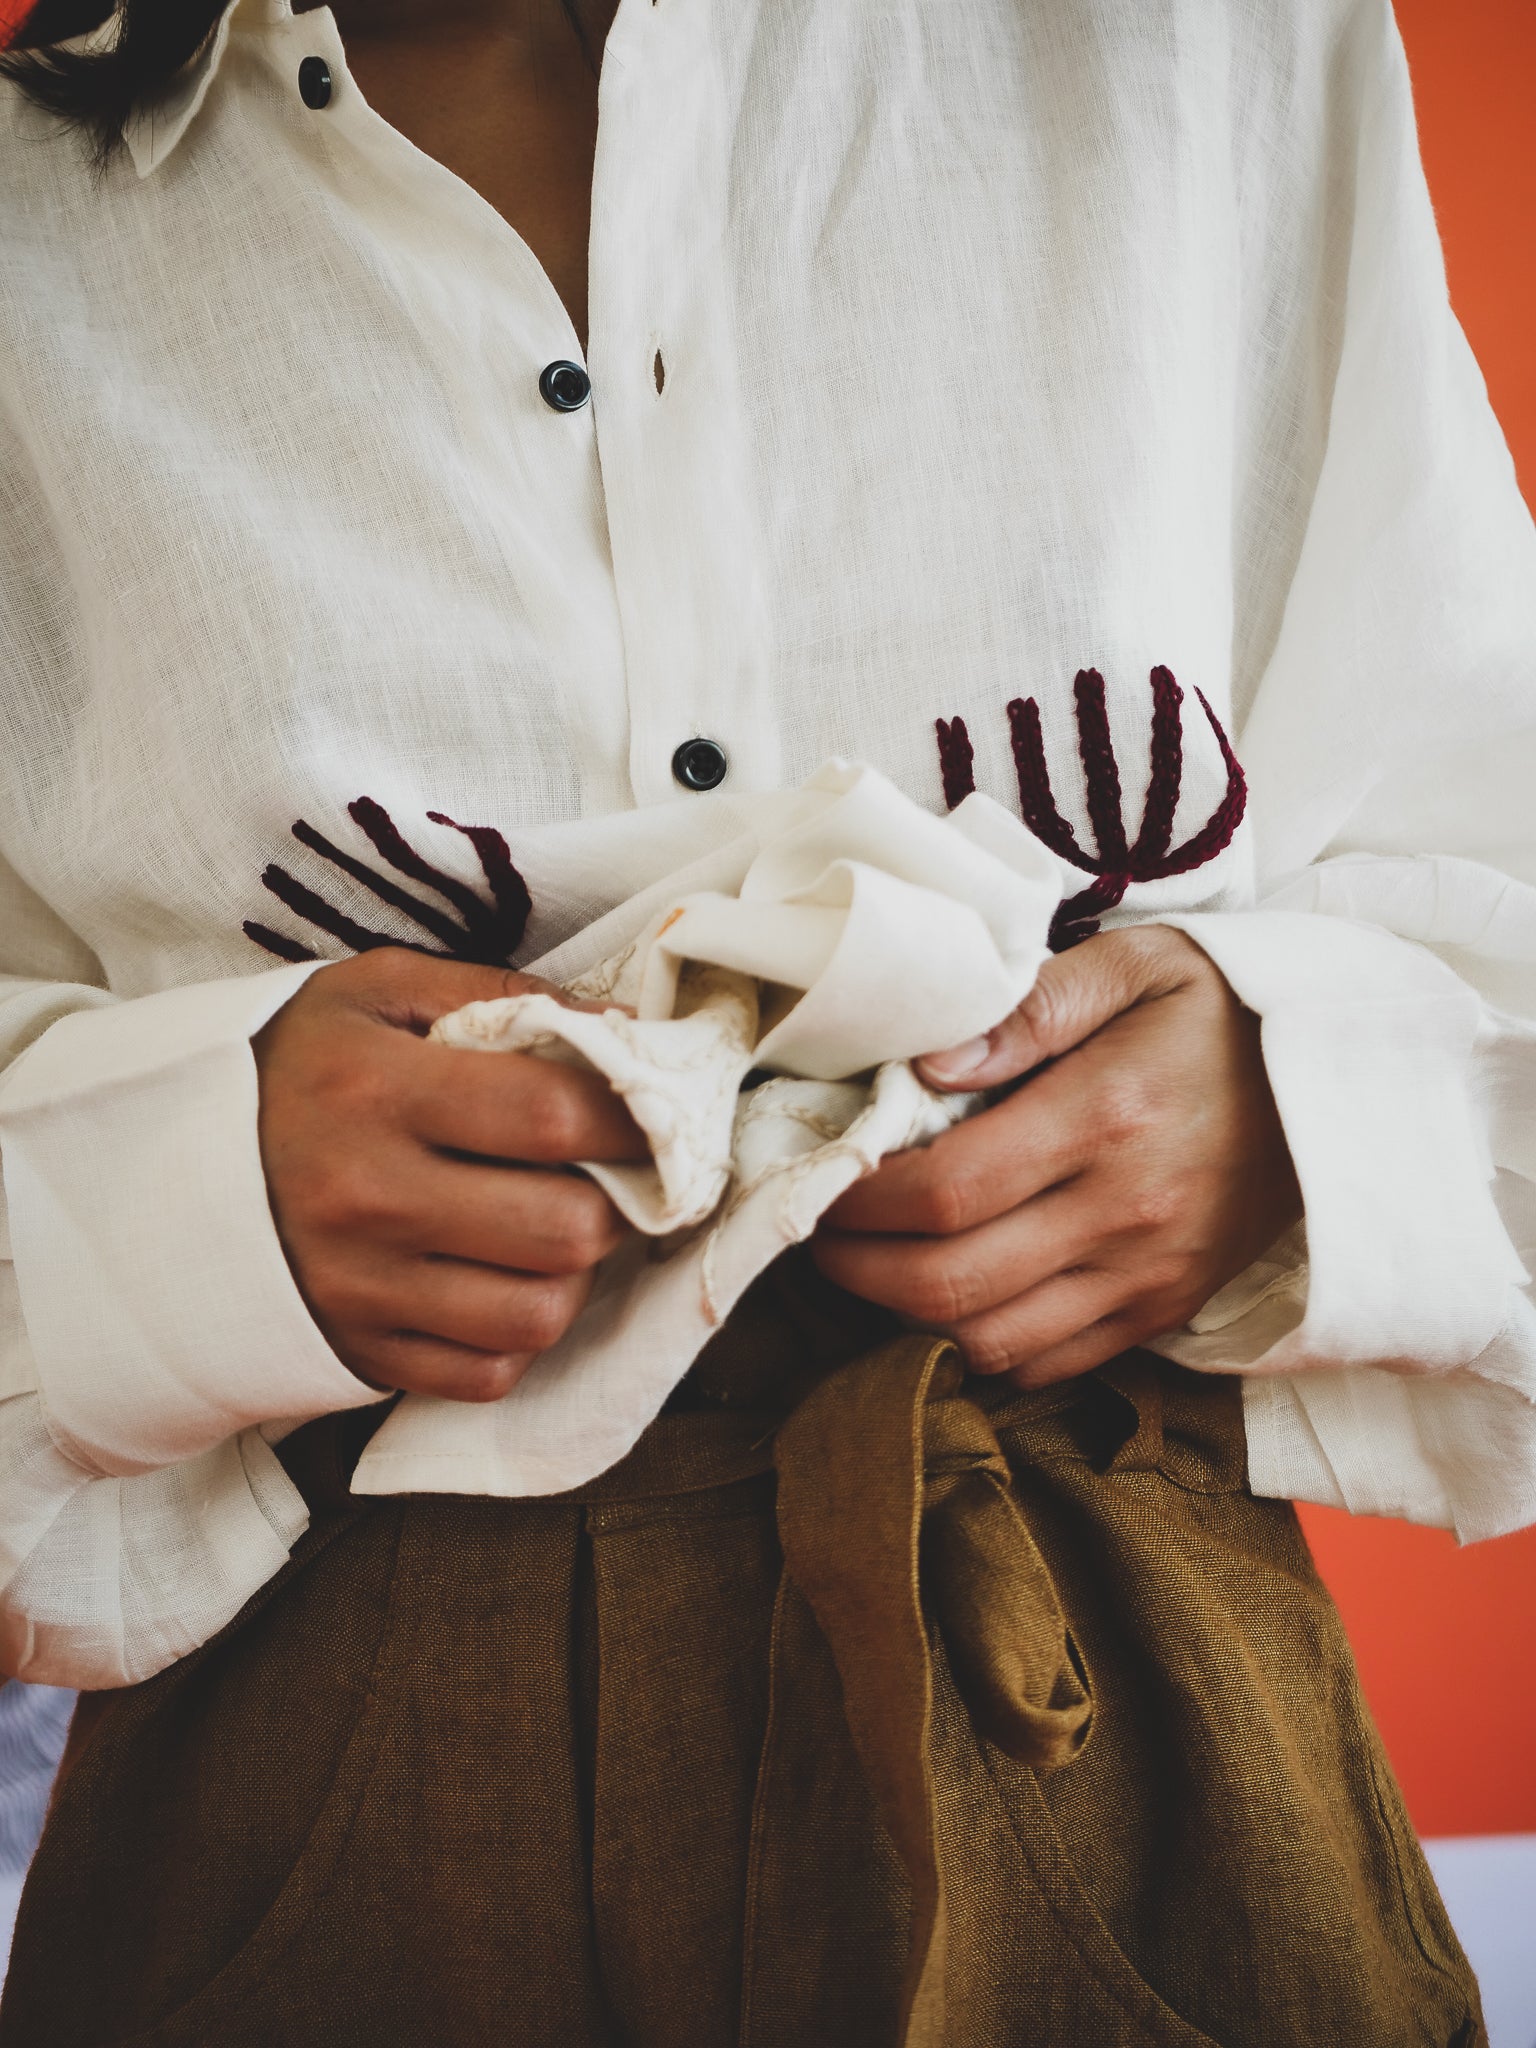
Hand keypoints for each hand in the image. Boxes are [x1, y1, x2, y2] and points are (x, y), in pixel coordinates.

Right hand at [254, 949, 646, 1401]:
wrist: (162, 1160)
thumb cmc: (297, 1062)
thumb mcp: (377, 992)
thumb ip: (498, 995)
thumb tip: (622, 1029)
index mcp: (376, 1092)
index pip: (553, 1116)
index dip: (631, 1115)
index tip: (652, 1108)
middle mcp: (368, 1198)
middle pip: (563, 1229)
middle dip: (615, 1201)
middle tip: (608, 1176)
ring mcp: (359, 1288)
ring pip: (537, 1314)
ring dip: (574, 1273)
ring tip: (554, 1226)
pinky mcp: (356, 1352)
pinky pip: (485, 1374)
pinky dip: (517, 1335)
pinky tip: (502, 1280)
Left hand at [812, 926, 1300, 1385]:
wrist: (1342, 1081)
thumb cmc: (1223, 1010)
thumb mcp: (1137, 964)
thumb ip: (1028, 1007)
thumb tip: (929, 1063)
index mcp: (1106, 1116)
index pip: (947, 1189)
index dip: (861, 1200)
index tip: (823, 1180)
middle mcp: (1125, 1212)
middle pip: (951, 1284)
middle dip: (857, 1271)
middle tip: (821, 1235)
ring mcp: (1147, 1274)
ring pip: (991, 1341)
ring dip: (910, 1317)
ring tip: (875, 1267)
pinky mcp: (1163, 1308)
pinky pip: (1050, 1364)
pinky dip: (983, 1347)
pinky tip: (955, 1296)